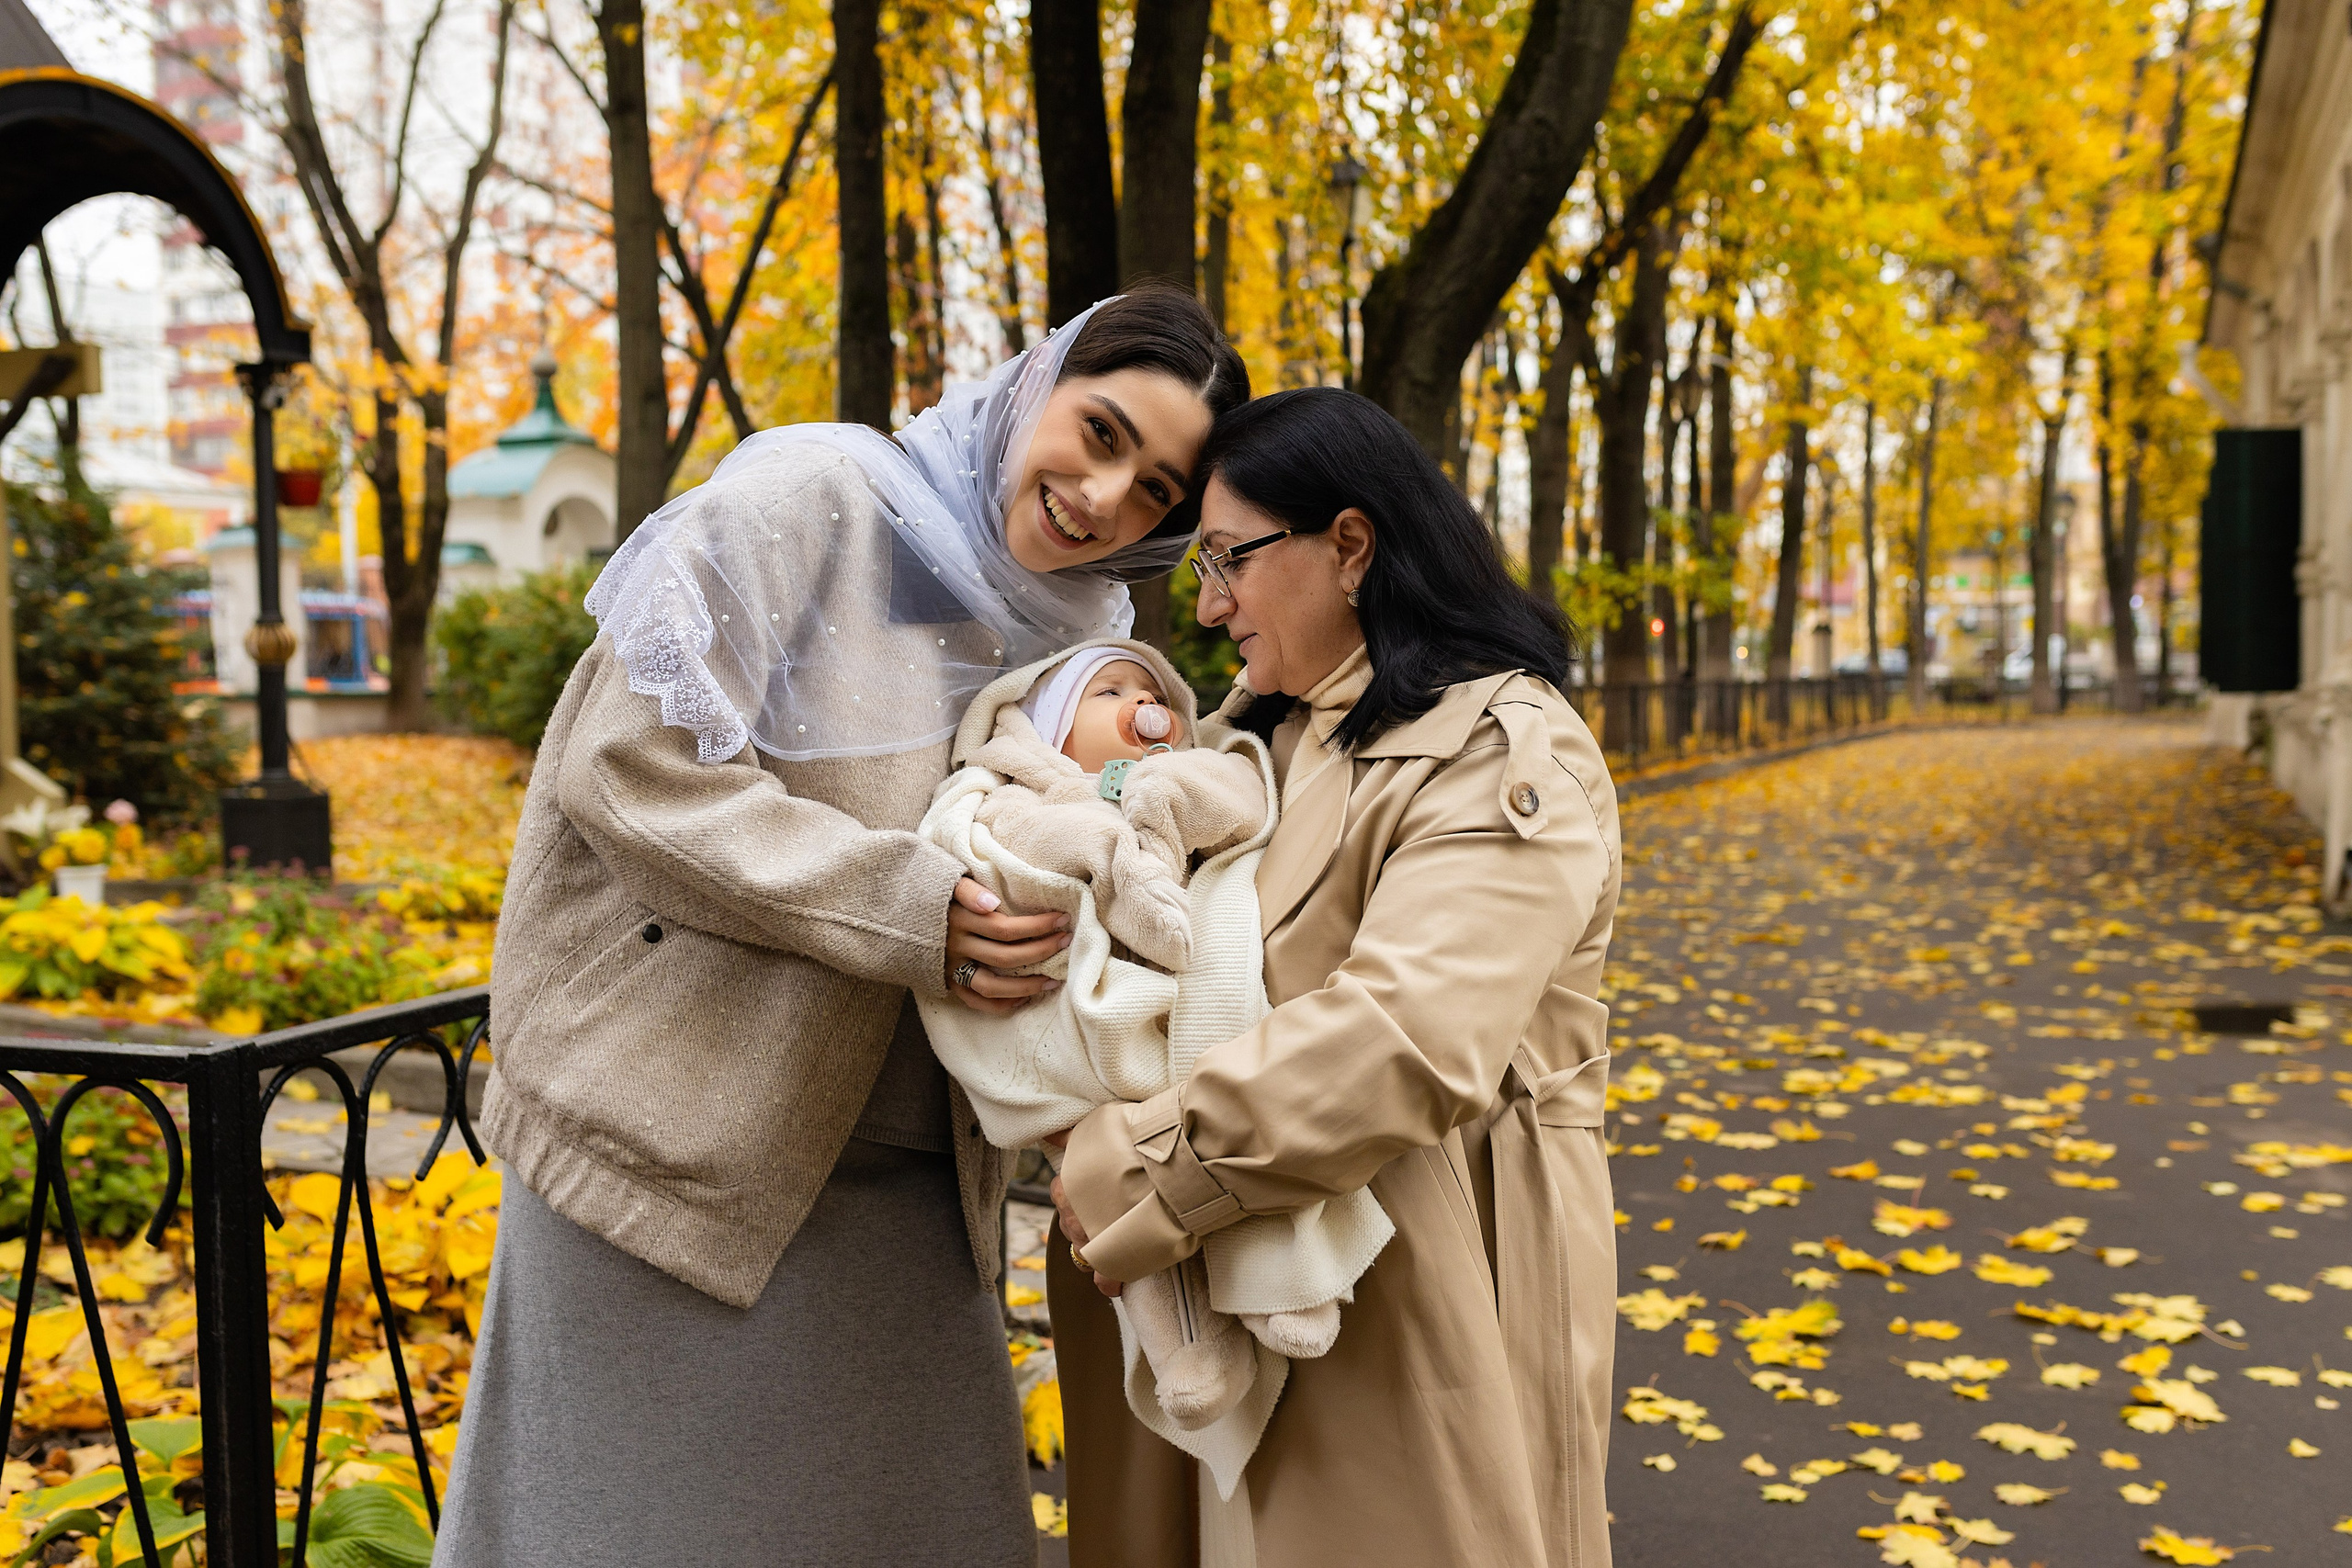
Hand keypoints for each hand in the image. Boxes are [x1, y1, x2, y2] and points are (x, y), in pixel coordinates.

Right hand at [946, 877, 1069, 1015]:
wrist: (896, 913)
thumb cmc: (935, 891)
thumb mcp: (947, 880)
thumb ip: (968, 889)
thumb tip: (992, 902)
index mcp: (957, 918)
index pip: (1004, 927)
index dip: (1037, 926)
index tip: (1062, 918)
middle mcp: (954, 946)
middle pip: (1004, 956)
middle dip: (1041, 950)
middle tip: (1066, 941)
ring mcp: (949, 968)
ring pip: (992, 985)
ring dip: (1026, 985)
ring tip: (1053, 980)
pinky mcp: (945, 982)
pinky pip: (974, 1002)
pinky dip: (1000, 1005)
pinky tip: (1024, 999)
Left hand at [1043, 1130, 1120, 1297]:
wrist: (1167, 1168)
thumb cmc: (1133, 1148)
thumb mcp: (1095, 1131)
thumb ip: (1070, 1137)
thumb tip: (1051, 1133)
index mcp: (1066, 1189)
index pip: (1059, 1191)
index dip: (1078, 1188)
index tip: (1096, 1184)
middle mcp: (1074, 1220)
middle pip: (1071, 1223)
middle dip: (1086, 1218)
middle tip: (1112, 1206)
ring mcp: (1093, 1245)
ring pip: (1084, 1252)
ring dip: (1098, 1245)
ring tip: (1120, 1235)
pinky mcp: (1114, 1264)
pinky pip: (1106, 1280)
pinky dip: (1111, 1279)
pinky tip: (1120, 1277)